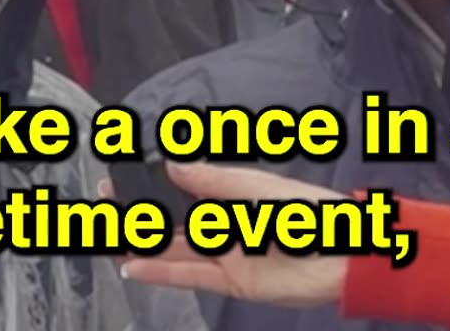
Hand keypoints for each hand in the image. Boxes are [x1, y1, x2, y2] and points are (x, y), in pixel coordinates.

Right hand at [109, 162, 349, 307]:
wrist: (344, 257)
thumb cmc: (310, 214)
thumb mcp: (259, 188)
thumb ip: (214, 180)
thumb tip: (174, 165)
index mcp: (233, 195)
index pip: (183, 190)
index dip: (152, 188)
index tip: (120, 183)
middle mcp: (226, 224)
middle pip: (174, 222)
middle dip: (140, 218)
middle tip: (106, 213)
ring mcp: (227, 254)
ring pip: (175, 251)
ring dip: (143, 248)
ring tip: (110, 243)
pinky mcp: (231, 283)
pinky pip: (189, 276)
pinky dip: (160, 274)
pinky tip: (134, 267)